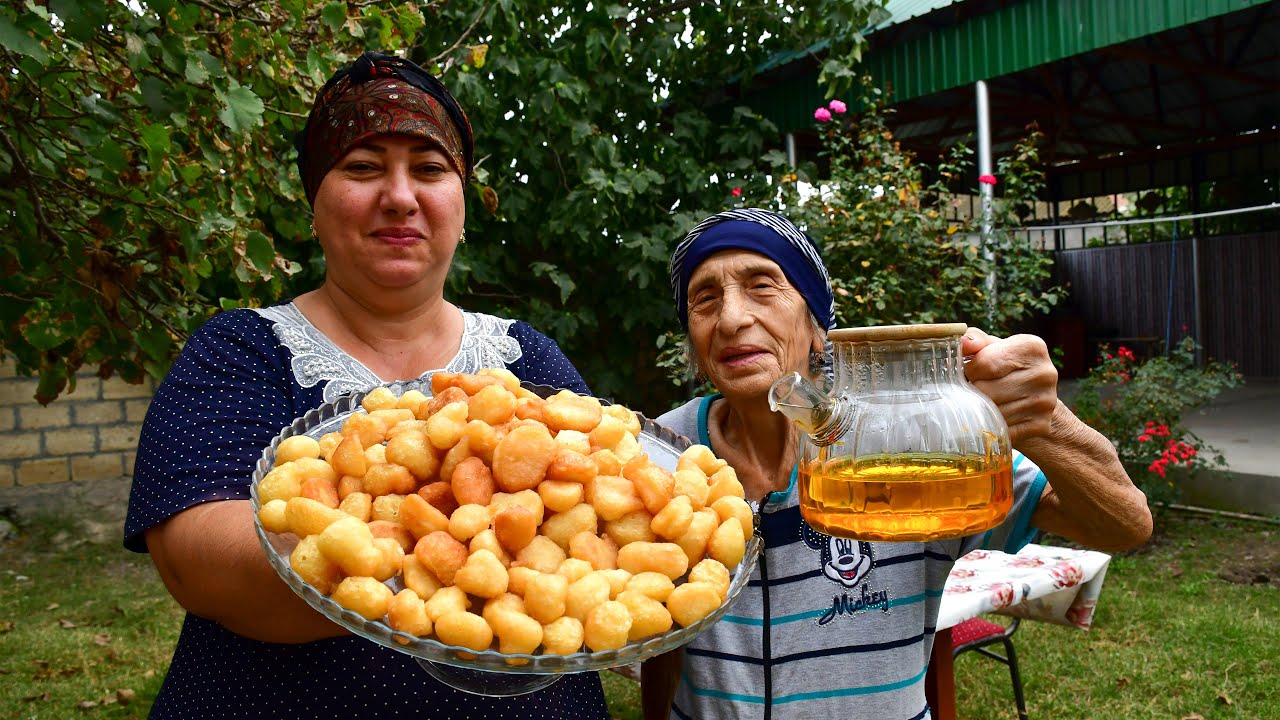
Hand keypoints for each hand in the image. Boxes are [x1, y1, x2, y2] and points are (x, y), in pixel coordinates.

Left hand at [960, 328, 1059, 444]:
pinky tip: (999, 418)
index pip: (985, 363)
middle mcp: (1044, 373)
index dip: (972, 370)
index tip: (975, 371)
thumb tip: (962, 341)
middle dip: (976, 391)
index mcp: (1032, 347)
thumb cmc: (1006, 368)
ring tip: (990, 402)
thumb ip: (975, 340)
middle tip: (982, 389)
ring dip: (983, 410)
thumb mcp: (992, 347)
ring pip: (992, 412)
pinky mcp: (1040, 425)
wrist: (1035, 398)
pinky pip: (1001, 429)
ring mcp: (1045, 402)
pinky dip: (993, 426)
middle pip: (986, 390)